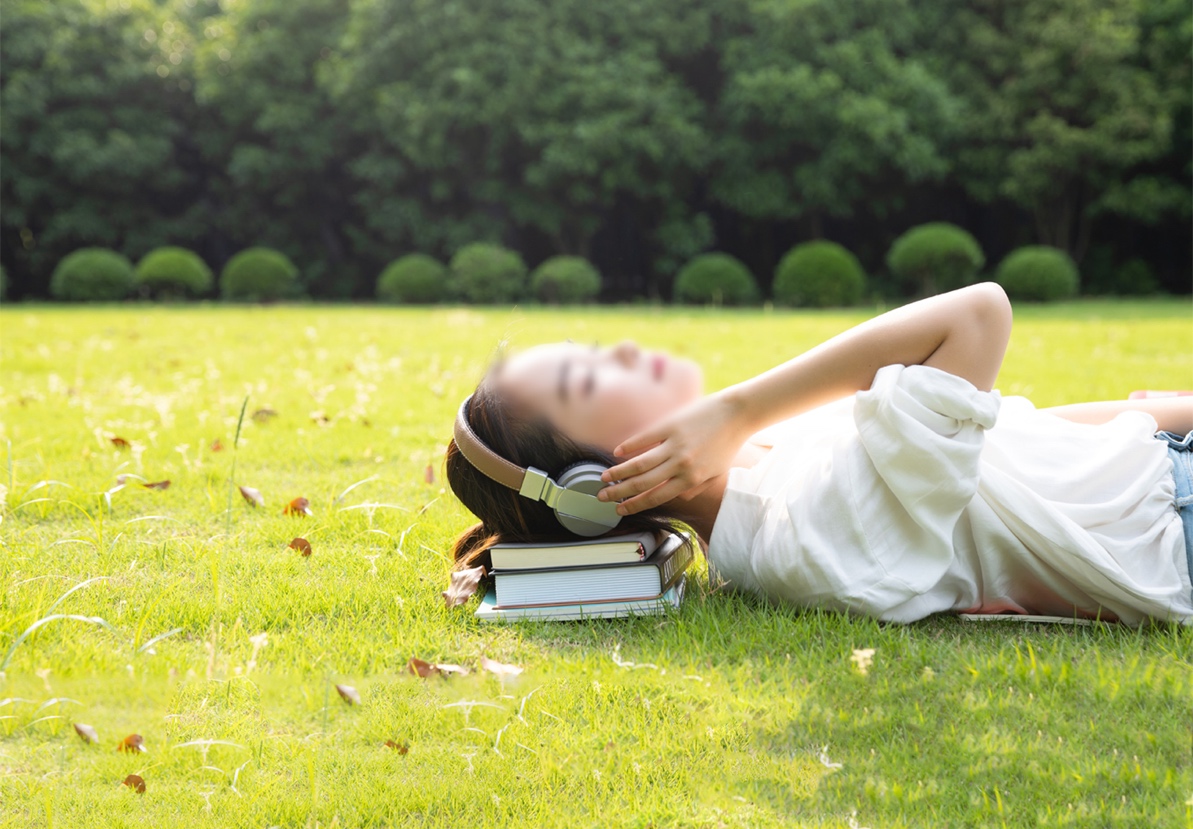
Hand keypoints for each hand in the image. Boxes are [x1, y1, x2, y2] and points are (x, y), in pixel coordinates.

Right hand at [597, 391, 748, 514]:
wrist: (736, 414)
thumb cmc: (727, 443)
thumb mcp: (715, 473)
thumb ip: (695, 488)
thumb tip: (677, 497)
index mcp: (691, 479)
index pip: (656, 497)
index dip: (635, 505)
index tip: (620, 509)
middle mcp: (680, 465)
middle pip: (642, 483)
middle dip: (620, 492)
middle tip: (603, 497)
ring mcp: (674, 445)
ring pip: (639, 463)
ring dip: (618, 472)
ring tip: (604, 478)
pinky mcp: (670, 426)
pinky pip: (644, 439)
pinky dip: (629, 446)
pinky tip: (617, 452)